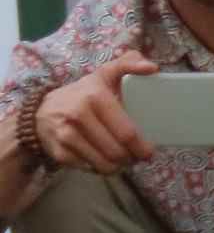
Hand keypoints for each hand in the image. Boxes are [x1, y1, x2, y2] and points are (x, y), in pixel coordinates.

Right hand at [32, 52, 158, 174]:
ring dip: (118, 166)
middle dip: (132, 158)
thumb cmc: (84, 92)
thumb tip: (153, 68)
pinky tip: (105, 160)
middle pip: (116, 150)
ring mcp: (65, 136)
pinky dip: (100, 168)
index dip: (141, 146)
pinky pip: (88, 168)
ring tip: (125, 160)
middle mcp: (78, 116)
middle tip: (138, 157)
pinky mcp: (58, 152)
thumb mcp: (105, 73)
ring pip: (102, 163)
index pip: (125, 131)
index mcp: (95, 96)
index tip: (150, 152)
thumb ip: (129, 64)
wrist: (43, 110)